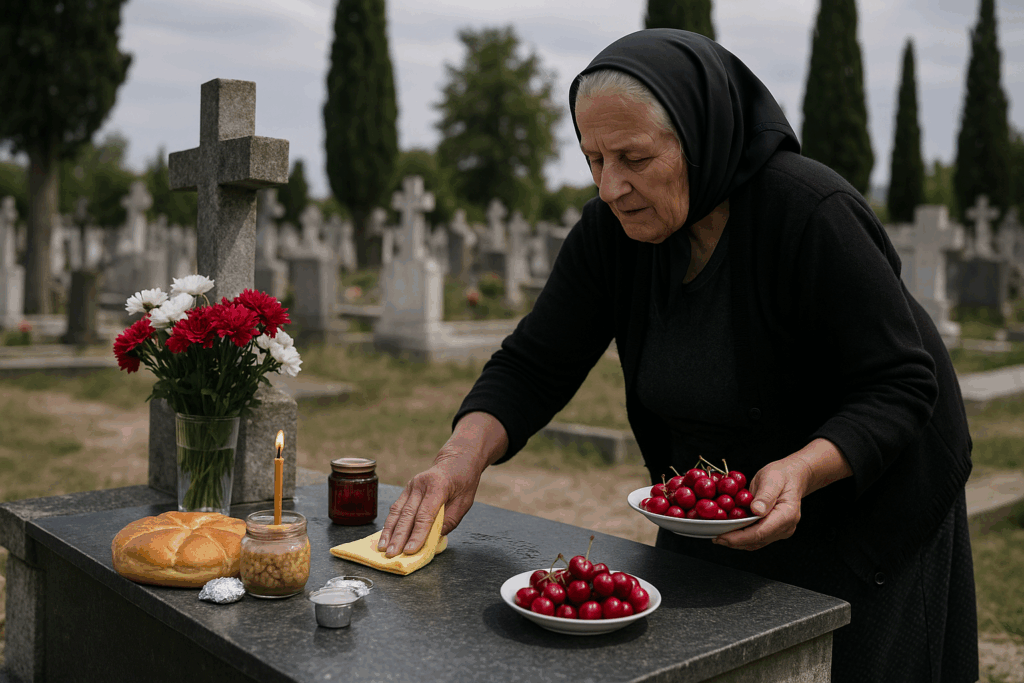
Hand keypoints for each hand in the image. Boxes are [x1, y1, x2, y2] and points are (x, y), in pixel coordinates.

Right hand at [377, 412, 506, 557]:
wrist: (456, 460)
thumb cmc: (464, 482)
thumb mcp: (465, 502)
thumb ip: (449, 521)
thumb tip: (433, 541)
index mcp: (438, 486)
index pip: (425, 515)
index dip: (417, 534)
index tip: (410, 551)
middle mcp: (420, 484)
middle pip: (407, 515)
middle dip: (398, 537)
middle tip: (392, 554)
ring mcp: (411, 485)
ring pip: (397, 511)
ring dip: (389, 531)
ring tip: (383, 548)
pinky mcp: (407, 489)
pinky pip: (397, 508)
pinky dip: (390, 523)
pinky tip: (385, 536)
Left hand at [713, 438, 851, 550]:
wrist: (791, 477)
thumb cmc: (781, 475)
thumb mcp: (771, 479)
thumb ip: (765, 495)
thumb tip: (756, 510)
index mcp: (787, 515)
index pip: (761, 532)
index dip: (739, 537)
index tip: (722, 536)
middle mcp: (785, 527)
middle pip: (757, 540)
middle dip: (734, 541)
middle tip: (715, 538)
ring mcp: (780, 531)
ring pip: (755, 542)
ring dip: (736, 542)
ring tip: (718, 536)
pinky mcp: (773, 530)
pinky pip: (756, 537)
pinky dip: (742, 537)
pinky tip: (729, 532)